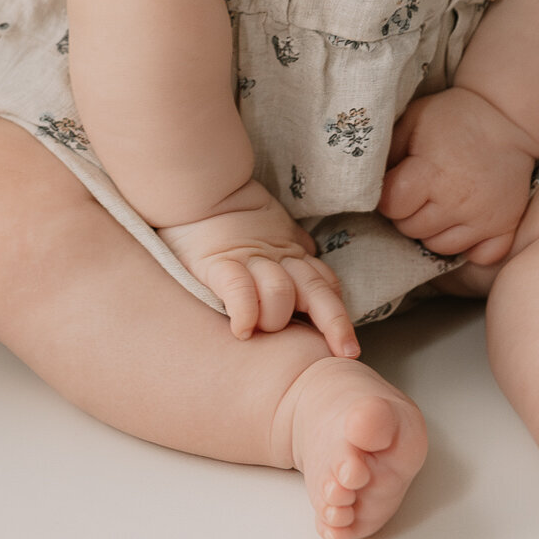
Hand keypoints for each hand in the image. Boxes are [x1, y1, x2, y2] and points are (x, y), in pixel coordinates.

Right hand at [157, 183, 358, 352]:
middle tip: (344, 352)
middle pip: (318, 291)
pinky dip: (246, 314)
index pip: (325, 284)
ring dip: (274, 317)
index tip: (345, 345)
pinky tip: (242, 330)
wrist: (194, 187)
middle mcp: (278, 259)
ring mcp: (250, 261)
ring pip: (282, 294)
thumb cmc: (224, 217)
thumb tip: (308, 253)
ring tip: (258, 328)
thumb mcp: (268, 227)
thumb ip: (289, 243)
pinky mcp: (220, 264)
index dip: (336, 313)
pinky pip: (241, 292)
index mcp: (290, 253)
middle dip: (335, 323)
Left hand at [379, 87, 535, 268]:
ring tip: (439, 204)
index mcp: (432, 172)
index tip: (396, 185)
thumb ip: (386, 151)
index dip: (388, 198)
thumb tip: (365, 181)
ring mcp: (484, 218)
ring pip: (439, 247)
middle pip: (411, 229)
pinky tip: (464, 223)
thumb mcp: (412, 120)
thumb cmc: (452, 118)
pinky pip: (479, 256)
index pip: (392, 207)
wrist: (506, 119)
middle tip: (419, 192)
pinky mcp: (506, 227)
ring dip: (432, 230)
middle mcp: (458, 200)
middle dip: (407, 213)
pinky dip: (469, 246)